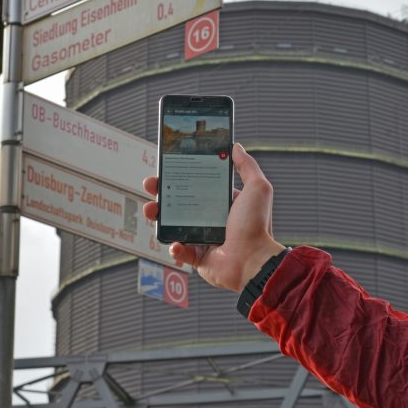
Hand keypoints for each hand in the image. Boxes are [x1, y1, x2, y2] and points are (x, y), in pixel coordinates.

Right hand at [143, 143, 285, 291]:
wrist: (254, 261)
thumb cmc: (256, 225)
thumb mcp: (257, 188)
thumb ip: (247, 166)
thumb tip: (235, 146)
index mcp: (223, 204)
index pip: (197, 186)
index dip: (181, 176)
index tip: (167, 167)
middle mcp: (212, 220)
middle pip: (180, 203)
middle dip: (162, 193)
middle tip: (151, 184)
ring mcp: (203, 239)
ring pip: (173, 225)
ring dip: (158, 217)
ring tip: (150, 209)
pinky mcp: (198, 258)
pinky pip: (180, 251)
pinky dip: (174, 247)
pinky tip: (175, 242)